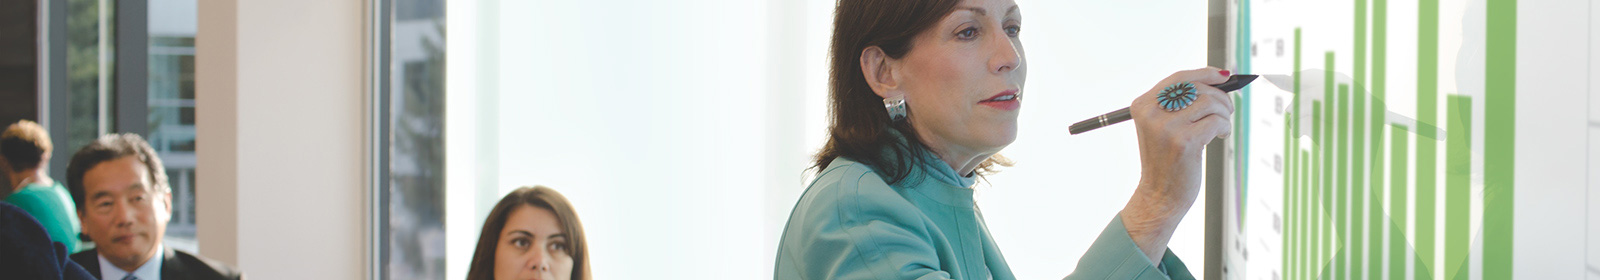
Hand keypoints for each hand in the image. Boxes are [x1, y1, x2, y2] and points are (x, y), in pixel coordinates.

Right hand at [1121, 67, 1233, 263]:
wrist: (1159, 195)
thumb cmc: (1167, 159)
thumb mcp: (1163, 126)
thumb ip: (1181, 102)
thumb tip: (1219, 79)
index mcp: (1143, 105)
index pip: (1178, 78)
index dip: (1205, 73)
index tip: (1224, 76)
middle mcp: (1151, 113)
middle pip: (1197, 87)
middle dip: (1220, 97)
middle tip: (1226, 110)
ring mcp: (1167, 128)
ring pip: (1210, 103)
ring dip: (1223, 114)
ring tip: (1222, 127)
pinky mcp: (1184, 142)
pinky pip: (1216, 122)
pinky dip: (1224, 128)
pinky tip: (1220, 137)